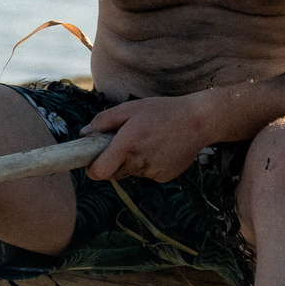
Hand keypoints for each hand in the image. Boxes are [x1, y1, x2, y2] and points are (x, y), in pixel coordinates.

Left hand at [84, 94, 218, 183]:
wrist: (200, 122)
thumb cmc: (163, 111)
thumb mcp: (131, 108)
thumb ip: (104, 120)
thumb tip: (84, 133)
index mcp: (127, 145)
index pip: (99, 172)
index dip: (91, 169)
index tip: (91, 161)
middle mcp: (139, 163)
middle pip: (113, 173)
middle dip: (110, 162)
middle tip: (119, 144)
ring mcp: (152, 172)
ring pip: (130, 172)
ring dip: (130, 161)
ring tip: (145, 140)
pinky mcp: (164, 177)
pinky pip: (147, 173)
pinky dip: (147, 163)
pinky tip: (159, 147)